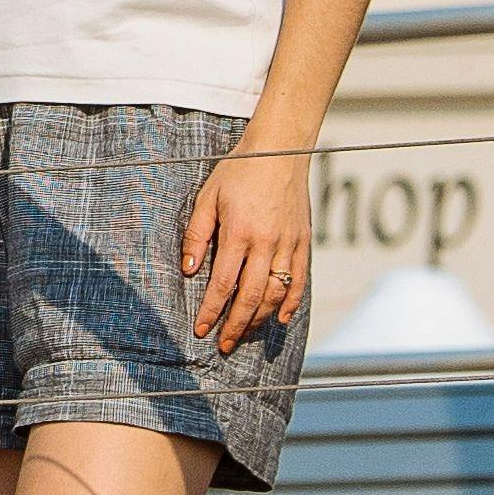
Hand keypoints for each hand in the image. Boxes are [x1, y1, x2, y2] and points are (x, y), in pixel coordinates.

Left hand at [185, 137, 317, 350]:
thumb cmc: (238, 171)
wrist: (279, 149)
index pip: (223, 284)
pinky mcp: (304, 242)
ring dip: (259, 319)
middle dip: (235, 325)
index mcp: (239, 233)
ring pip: (276, 294)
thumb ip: (197, 235)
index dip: (212, 311)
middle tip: (223, 344)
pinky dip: (291, 304)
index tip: (202, 329)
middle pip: (251, 297)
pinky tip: (280, 320)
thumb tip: (190, 269)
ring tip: (244, 334)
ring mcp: (289, 244)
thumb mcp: (207, 197)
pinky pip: (300, 281)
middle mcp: (267, 243)